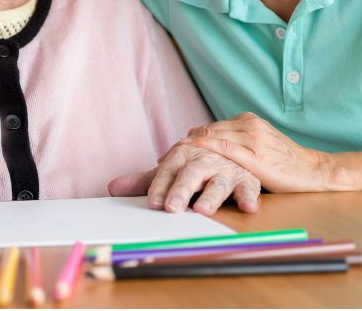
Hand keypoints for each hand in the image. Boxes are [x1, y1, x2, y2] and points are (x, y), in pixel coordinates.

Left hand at [108, 142, 260, 214]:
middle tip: (172, 208)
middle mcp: (203, 160)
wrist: (229, 152)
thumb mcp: (170, 173)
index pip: (167, 172)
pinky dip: (249, 197)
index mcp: (182, 156)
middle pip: (191, 175)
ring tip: (203, 209)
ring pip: (218, 182)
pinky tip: (248, 208)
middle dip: (180, 191)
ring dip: (211, 196)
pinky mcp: (246, 179)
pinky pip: (250, 188)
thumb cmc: (194, 169)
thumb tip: (111, 188)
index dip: (159, 187)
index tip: (153, 203)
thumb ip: (145, 182)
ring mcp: (226, 170)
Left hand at [184, 112, 335, 192]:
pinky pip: (224, 150)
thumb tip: (205, 141)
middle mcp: (248, 125)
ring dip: (189, 150)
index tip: (170, 152)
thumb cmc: (285, 161)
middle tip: (163, 159)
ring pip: (211, 139)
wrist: (315, 170)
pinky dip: (204, 151)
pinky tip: (191, 158)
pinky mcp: (255, 156)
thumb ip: (236, 140)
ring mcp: (252, 139)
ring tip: (169, 162)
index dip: (189, 140)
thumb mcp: (259, 143)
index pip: (209, 128)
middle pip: (206, 133)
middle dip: (183, 146)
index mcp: (248, 120)